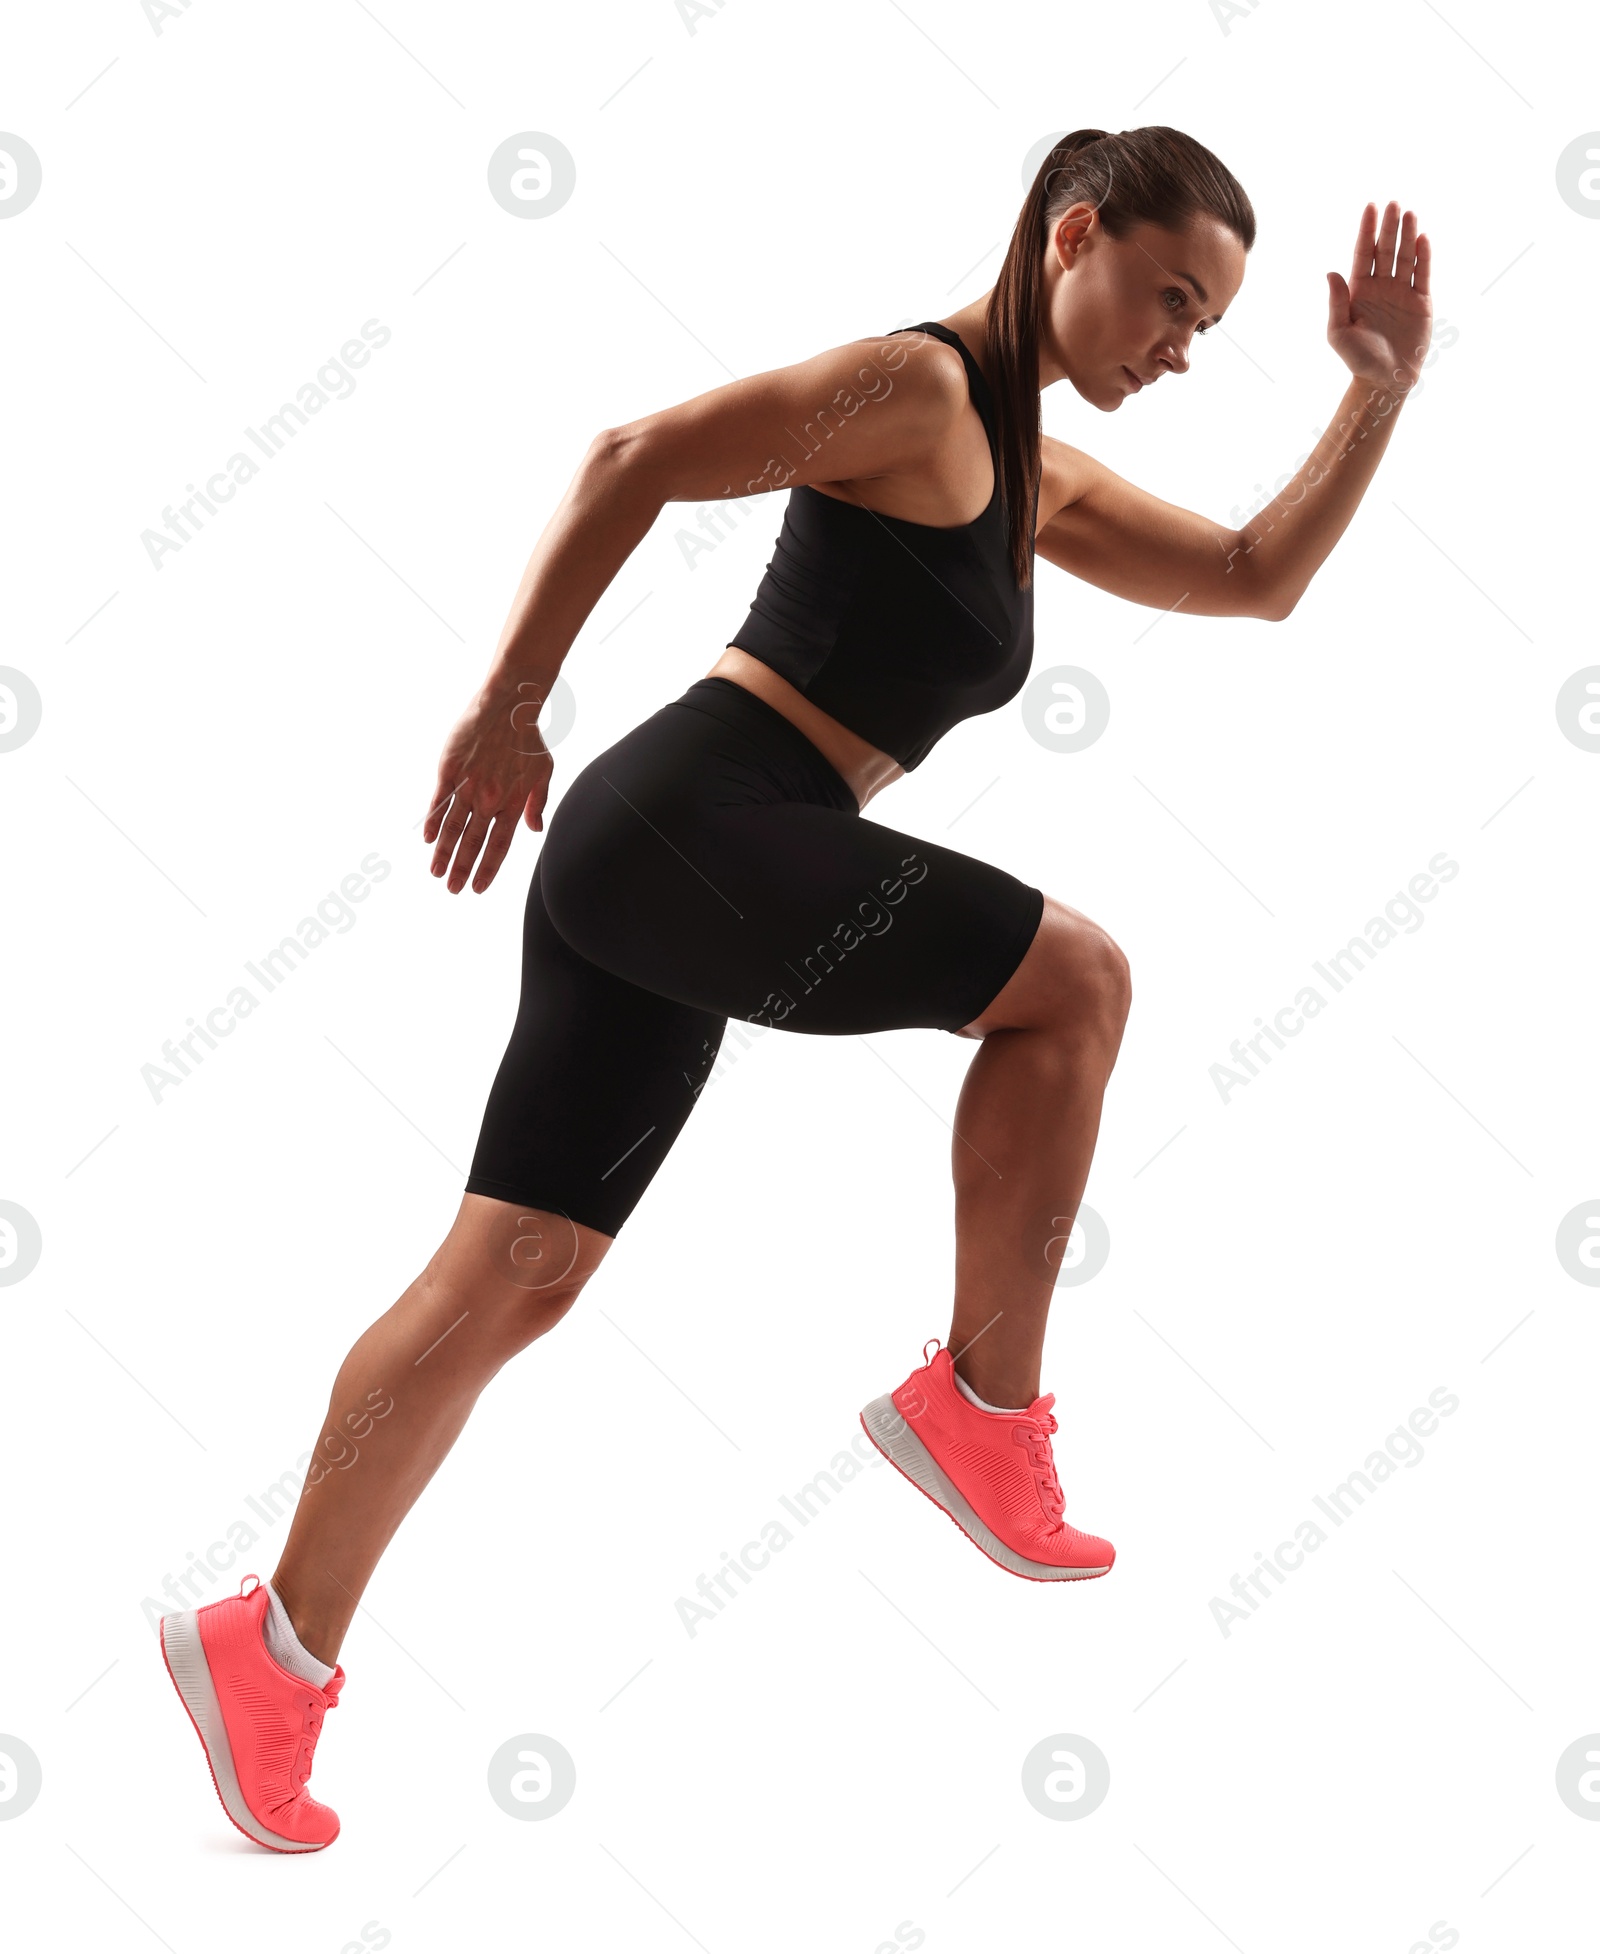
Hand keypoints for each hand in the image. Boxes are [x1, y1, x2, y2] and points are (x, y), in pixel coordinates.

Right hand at [423, 676, 554, 892]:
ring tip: (436, 873)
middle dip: (462, 869)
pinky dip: (433, 822)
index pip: (499, 846)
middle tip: (452, 890)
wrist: (509, 706)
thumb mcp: (544, 772)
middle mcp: (490, 799)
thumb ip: (538, 803)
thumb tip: (535, 829)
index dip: (488, 870)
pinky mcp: (450, 770)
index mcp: (512, 803)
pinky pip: (440, 802)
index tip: (478, 888)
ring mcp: (468, 785)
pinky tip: (427, 839)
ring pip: (454, 827)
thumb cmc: (529, 739)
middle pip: (473, 843)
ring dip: (443, 853)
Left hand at [1327, 200, 1432, 397]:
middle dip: (1388, 227)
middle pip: (1385, 250)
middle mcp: (1381, 287)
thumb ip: (1336, 302)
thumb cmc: (1357, 359)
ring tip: (1409, 213)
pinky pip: (1423, 274)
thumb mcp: (1338, 333)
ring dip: (1407, 235)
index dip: (1366, 231)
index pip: (1363, 254)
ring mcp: (1402, 292)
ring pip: (1405, 257)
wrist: (1385, 379)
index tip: (1370, 207)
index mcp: (1359, 291)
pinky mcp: (1421, 301)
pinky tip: (1423, 238)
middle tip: (1393, 203)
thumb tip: (1331, 273)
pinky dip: (1424, 256)